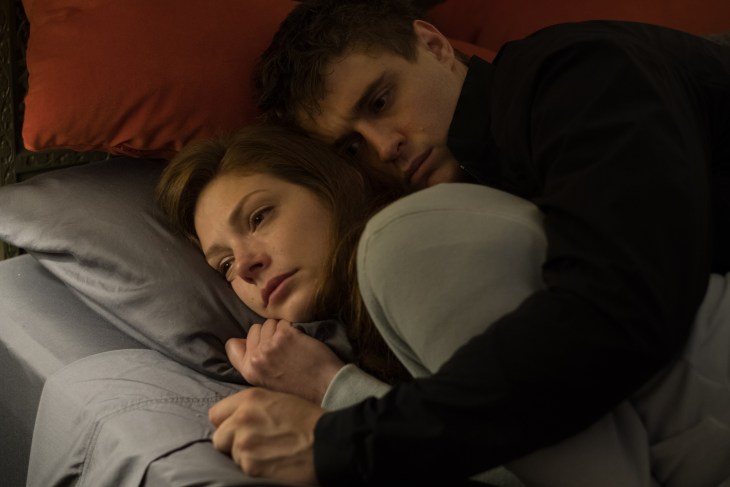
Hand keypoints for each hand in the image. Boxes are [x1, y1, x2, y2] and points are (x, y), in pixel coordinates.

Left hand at [209, 387, 323, 484]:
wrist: (328, 442)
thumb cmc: (309, 420)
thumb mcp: (279, 399)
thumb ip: (252, 406)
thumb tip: (234, 418)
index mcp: (250, 398)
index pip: (216, 414)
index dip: (227, 423)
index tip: (237, 428)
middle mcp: (242, 418)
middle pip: (219, 437)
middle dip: (233, 442)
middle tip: (256, 443)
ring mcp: (244, 443)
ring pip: (232, 455)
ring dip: (246, 456)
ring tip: (270, 451)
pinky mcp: (250, 465)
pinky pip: (243, 468)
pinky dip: (256, 468)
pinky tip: (274, 461)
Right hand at [227, 318, 344, 403]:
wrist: (325, 389)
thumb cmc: (300, 388)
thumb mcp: (267, 384)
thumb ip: (255, 366)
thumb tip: (247, 345)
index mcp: (249, 372)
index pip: (232, 345)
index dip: (245, 341)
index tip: (257, 343)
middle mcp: (256, 358)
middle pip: (253, 330)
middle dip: (267, 334)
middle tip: (283, 347)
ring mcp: (270, 346)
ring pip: (269, 323)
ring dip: (281, 329)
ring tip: (293, 345)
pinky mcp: (287, 335)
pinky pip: (284, 322)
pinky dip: (293, 328)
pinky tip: (301, 342)